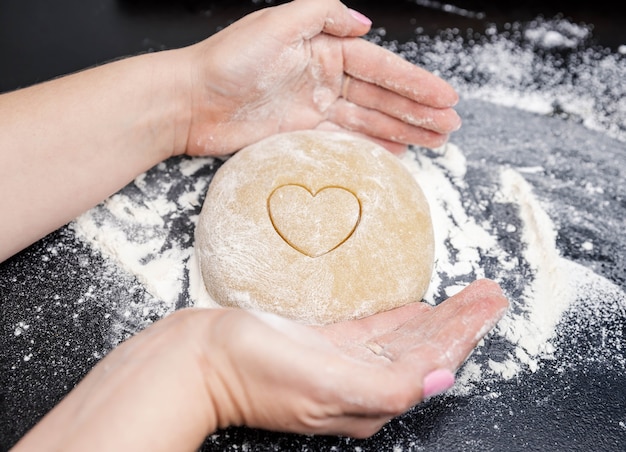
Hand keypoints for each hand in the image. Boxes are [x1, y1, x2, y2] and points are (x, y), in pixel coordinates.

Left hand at [178, 0, 461, 155]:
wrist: (189, 101)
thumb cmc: (227, 59)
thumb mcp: (275, 23)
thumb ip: (322, 15)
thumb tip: (365, 22)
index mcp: (323, 48)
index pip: (380, 68)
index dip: (415, 83)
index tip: (446, 97)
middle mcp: (323, 77)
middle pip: (381, 96)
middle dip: (418, 110)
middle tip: (451, 125)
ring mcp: (313, 107)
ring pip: (369, 120)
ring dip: (403, 129)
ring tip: (436, 140)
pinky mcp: (300, 132)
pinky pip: (344, 140)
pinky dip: (371, 147)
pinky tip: (396, 153)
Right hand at [213, 278, 507, 436]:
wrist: (196, 361)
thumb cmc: (253, 370)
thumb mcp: (324, 384)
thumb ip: (386, 388)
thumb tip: (442, 382)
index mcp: (369, 398)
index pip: (434, 361)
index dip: (466, 332)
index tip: (493, 303)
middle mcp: (361, 386)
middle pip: (426, 350)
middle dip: (461, 322)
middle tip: (491, 292)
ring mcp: (341, 366)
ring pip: (405, 341)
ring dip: (439, 318)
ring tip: (468, 296)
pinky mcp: (321, 349)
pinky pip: (374, 334)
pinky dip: (401, 320)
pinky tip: (417, 310)